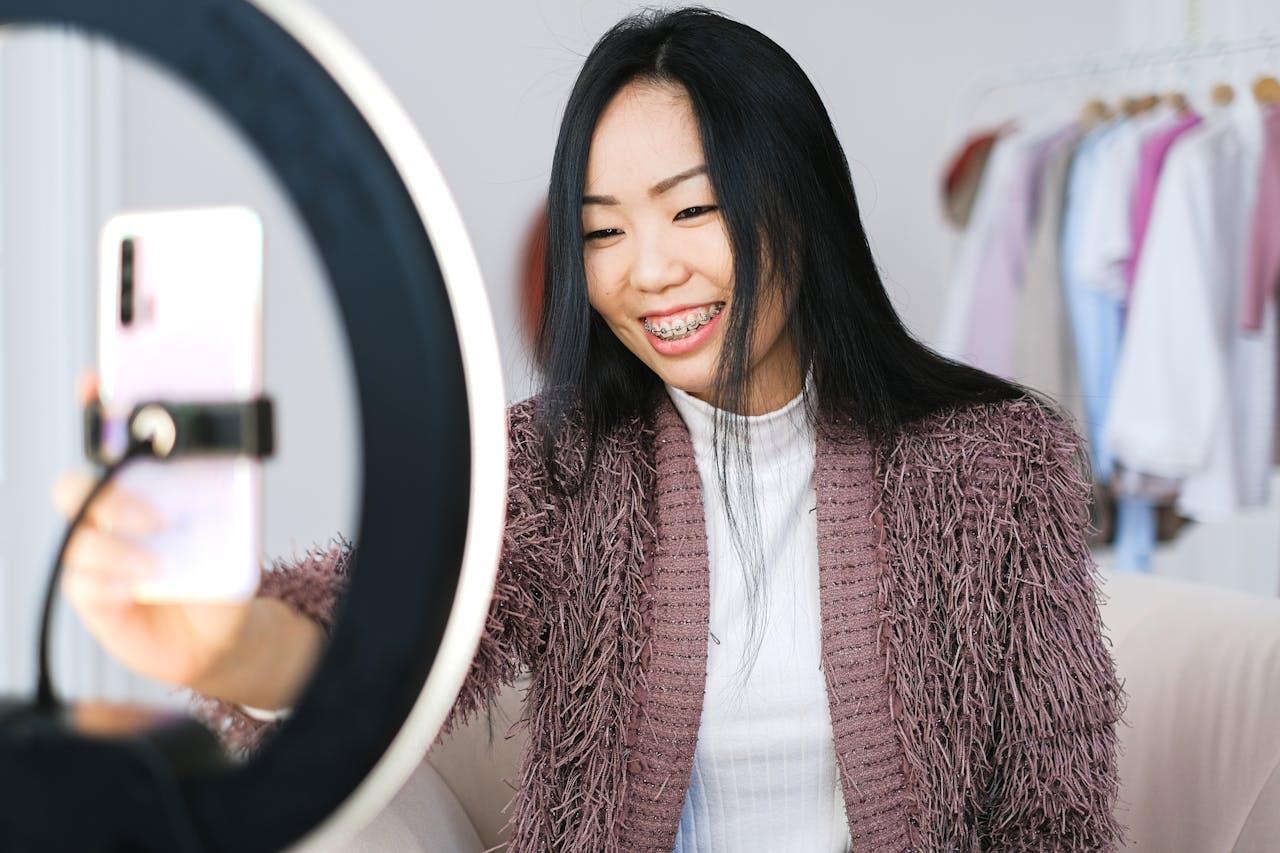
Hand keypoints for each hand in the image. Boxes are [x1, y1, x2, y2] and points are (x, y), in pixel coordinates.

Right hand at [52, 469, 255, 689]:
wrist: (214, 634)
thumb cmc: (218, 580)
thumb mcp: (233, 548)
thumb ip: (224, 526)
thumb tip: (225, 509)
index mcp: (144, 496)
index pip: (112, 465)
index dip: (120, 465)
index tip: (157, 481)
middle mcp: (112, 523)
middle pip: (73, 492)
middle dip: (109, 500)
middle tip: (154, 521)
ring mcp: (97, 559)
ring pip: (78, 542)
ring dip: (117, 553)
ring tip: (156, 569)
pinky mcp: (92, 596)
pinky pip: (81, 584)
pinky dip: (106, 585)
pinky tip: (132, 592)